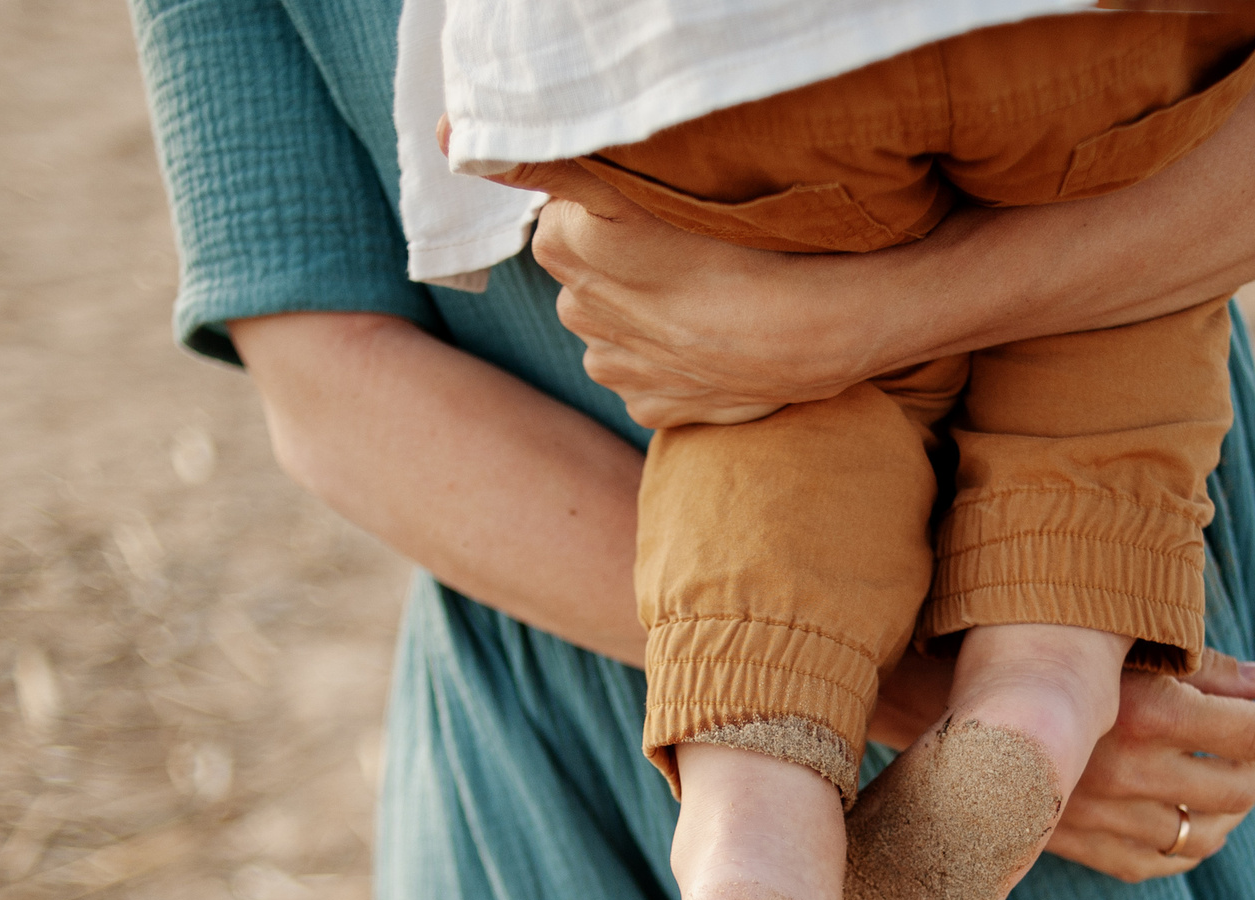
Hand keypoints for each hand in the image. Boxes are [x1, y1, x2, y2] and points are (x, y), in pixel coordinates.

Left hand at [493, 160, 875, 426]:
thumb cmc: (733, 247)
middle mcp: (577, 313)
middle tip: (689, 263)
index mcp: (566, 252)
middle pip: (591, 280)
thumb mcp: (639, 187)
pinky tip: (712, 349)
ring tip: (705, 307)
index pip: (568, 222)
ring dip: (650, 321)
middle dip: (627, 274)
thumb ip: (550, 164)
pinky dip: (675, 367)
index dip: (614, 221)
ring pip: (619, 331)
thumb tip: (450, 137)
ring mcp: (614, 367)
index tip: (657, 223)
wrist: (804, 332)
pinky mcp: (651, 408)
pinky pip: (651, 380)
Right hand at [866, 648, 1254, 882]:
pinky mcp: (1078, 844)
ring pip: (1205, 832)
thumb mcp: (1121, 647)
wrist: (939, 704)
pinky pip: (1157, 863)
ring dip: (1238, 805)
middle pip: (1239, 786)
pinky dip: (1192, 845)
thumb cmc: (1034, 655)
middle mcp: (1128, 772)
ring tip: (1246, 775)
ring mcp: (1102, 817)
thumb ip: (1202, 669)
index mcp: (1144, 713)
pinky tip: (1199, 819)